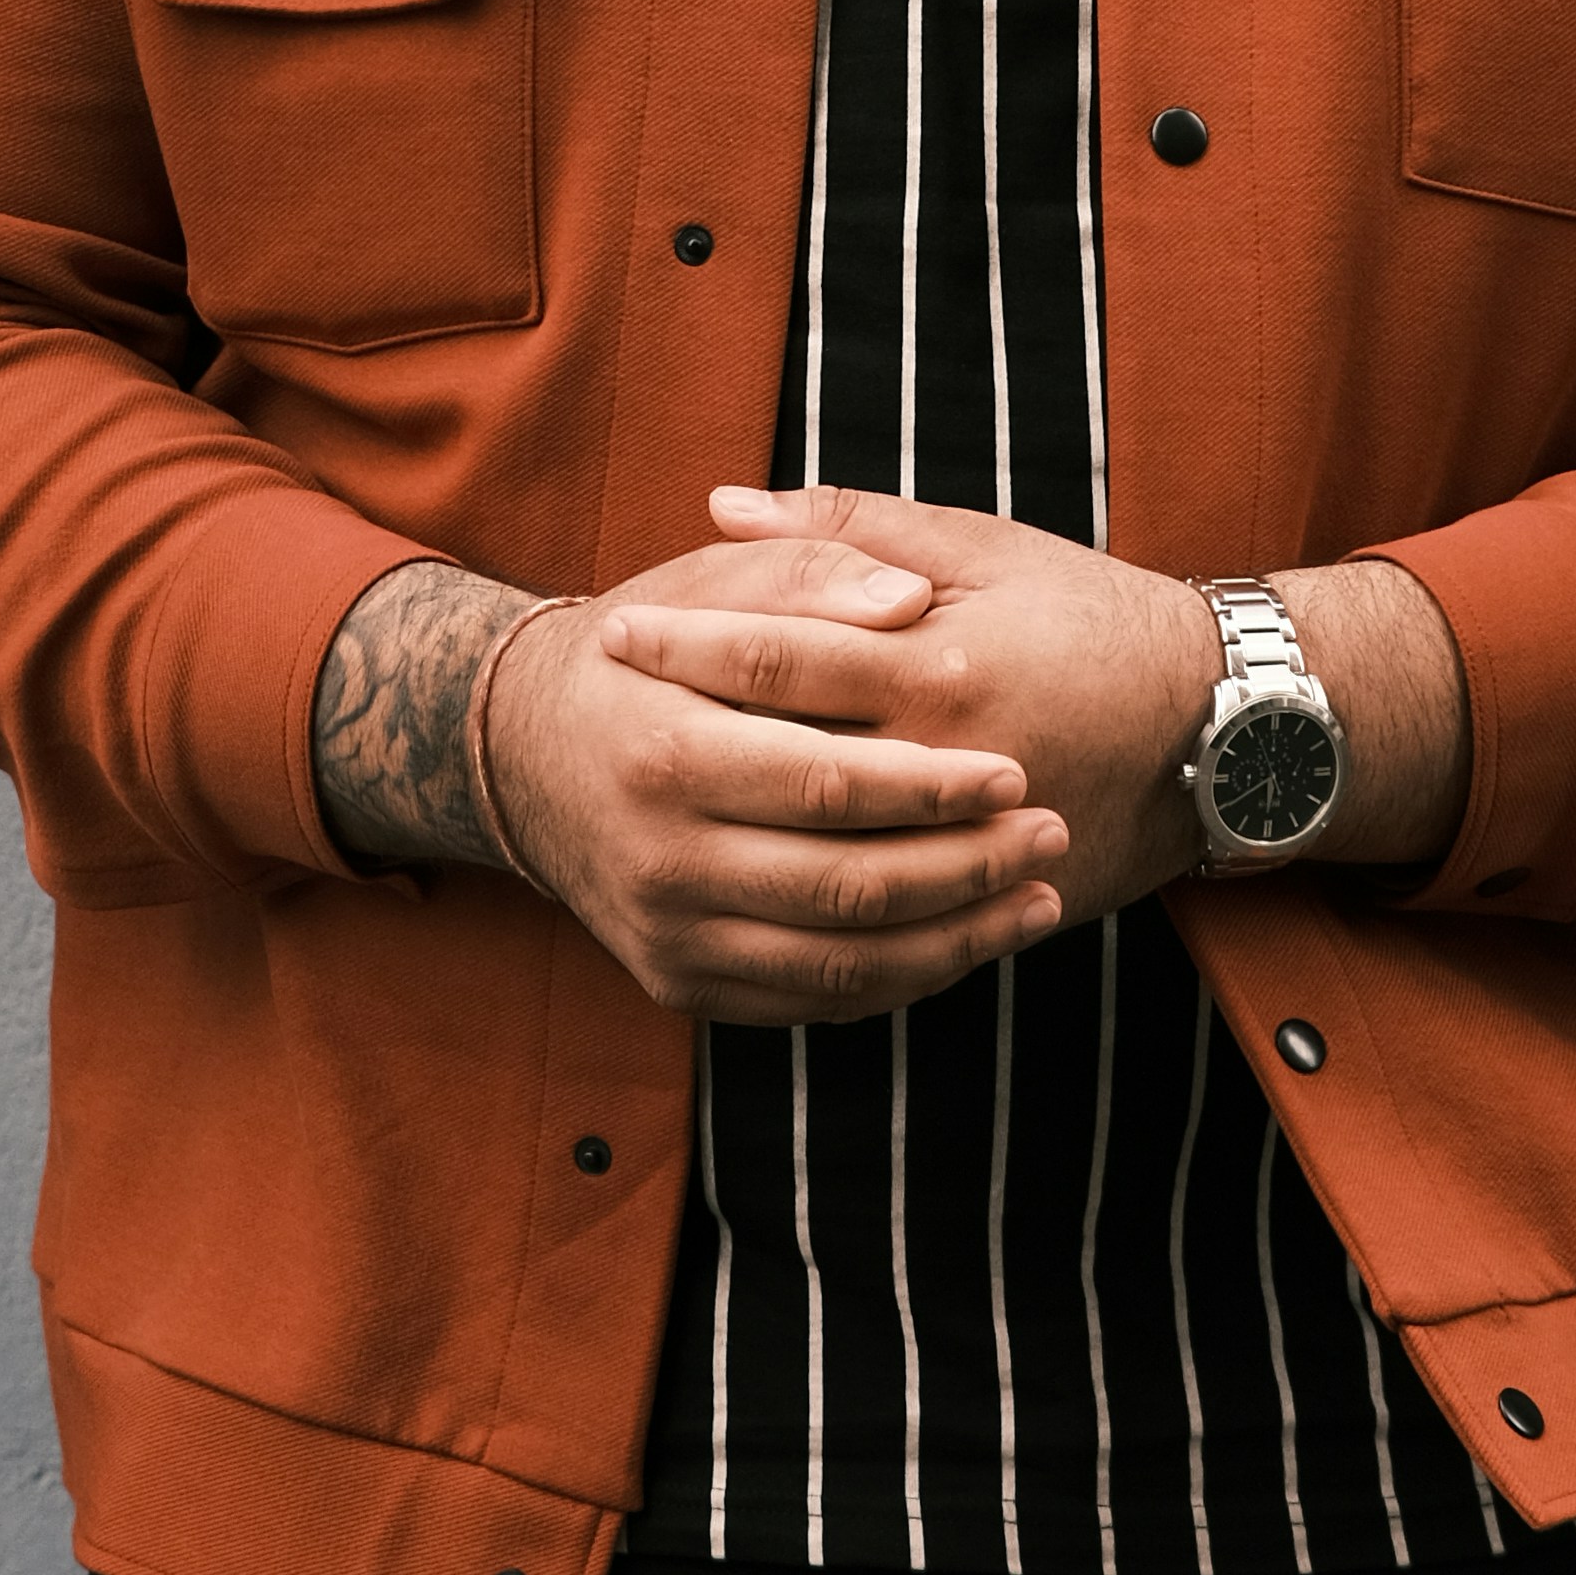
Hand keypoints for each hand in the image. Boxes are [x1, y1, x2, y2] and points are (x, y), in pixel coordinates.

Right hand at [314, 549, 1068, 1025]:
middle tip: (1051, 835)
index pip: (824, 785)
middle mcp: (657, 858)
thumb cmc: (645, 651)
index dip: (931, 787)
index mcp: (665, 751)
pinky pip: (809, 1001)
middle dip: (966, 869)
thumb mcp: (708, 582)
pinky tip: (968, 940)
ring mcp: (664, 934)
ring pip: (837, 965)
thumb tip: (913, 600)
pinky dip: (899, 979)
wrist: (524, 752)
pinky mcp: (678, 984)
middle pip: (842, 888)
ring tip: (1039, 897)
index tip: (1017, 773)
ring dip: (955, 939)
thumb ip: (811, 572)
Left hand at [606, 489, 1213, 935]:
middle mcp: (945, 764)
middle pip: (780, 769)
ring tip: (648, 820)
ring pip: (820, 864)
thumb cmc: (1089, 615)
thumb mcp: (979, 544)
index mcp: (937, 665)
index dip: (686, 645)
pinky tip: (744, 897)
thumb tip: (724, 505)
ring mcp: (968, 850)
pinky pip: (882, 933)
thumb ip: (847, 528)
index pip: (777, 658)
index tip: (612, 634)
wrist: (1218, 724)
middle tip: (594, 728)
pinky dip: (808, 922)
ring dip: (728, 841)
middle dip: (681, 742)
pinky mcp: (990, 905)